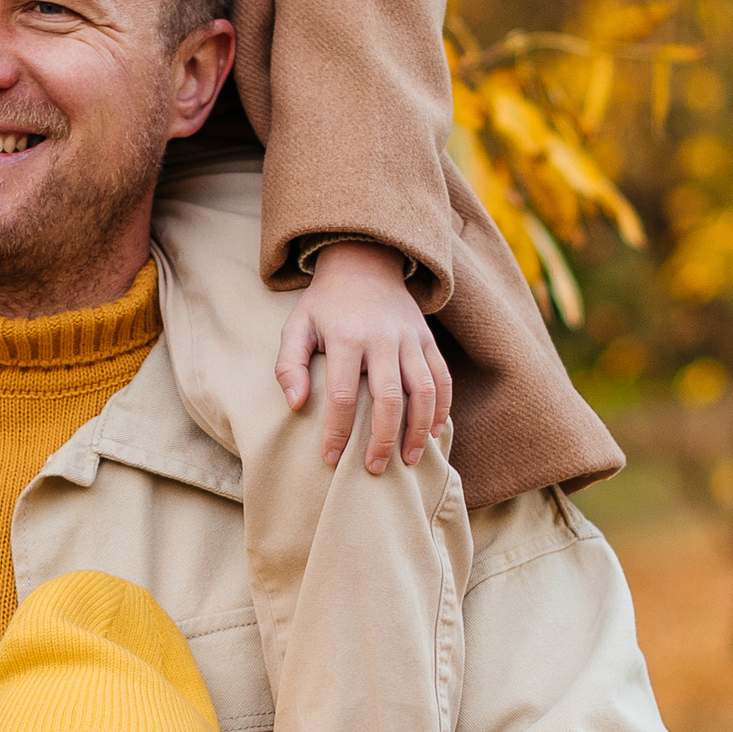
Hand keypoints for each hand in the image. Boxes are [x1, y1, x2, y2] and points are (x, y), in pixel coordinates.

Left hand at [274, 242, 453, 474]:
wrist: (365, 262)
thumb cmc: (326, 304)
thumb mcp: (297, 325)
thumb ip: (289, 365)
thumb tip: (296, 405)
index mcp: (347, 337)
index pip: (342, 395)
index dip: (337, 431)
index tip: (331, 459)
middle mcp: (383, 338)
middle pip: (389, 399)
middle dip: (382, 439)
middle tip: (373, 469)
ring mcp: (410, 338)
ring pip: (424, 391)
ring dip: (418, 430)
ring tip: (409, 460)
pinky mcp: (428, 339)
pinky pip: (442, 378)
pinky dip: (442, 408)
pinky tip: (434, 433)